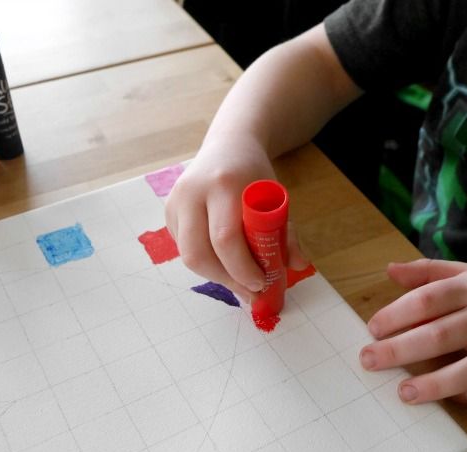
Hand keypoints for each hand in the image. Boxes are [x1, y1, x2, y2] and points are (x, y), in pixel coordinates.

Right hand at [165, 135, 307, 302]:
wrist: (228, 145)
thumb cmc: (254, 174)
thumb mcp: (275, 196)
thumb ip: (286, 232)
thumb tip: (297, 265)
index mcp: (223, 184)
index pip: (225, 238)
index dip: (242, 268)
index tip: (260, 283)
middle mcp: (192, 192)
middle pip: (198, 253)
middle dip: (225, 279)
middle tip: (249, 290)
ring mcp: (175, 202)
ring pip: (188, 256)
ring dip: (215, 275)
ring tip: (238, 279)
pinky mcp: (169, 212)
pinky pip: (185, 249)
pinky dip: (207, 262)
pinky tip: (224, 260)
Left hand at [360, 259, 466, 404]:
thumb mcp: (466, 274)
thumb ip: (428, 272)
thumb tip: (390, 270)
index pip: (428, 300)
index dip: (398, 314)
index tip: (372, 329)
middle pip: (440, 334)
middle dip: (401, 350)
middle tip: (369, 360)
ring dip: (435, 383)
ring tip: (404, 393)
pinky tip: (446, 400)